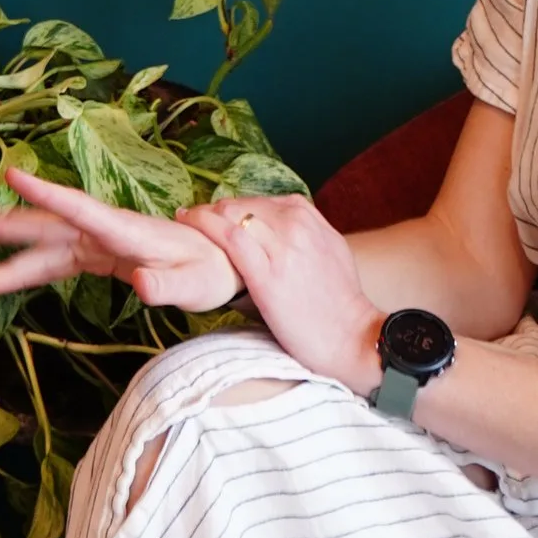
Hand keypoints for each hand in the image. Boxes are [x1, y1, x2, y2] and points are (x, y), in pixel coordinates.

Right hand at [0, 165, 243, 314]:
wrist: (220, 262)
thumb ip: (167, 285)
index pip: (81, 209)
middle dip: (7, 221)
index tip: (14, 175)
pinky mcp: (97, 254)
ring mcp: (98, 241)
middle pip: (50, 222)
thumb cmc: (210, 272)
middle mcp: (106, 229)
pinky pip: (55, 259)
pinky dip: (27, 268)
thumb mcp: (194, 285)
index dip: (48, 193)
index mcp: (126, 231)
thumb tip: (141, 285)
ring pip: (46, 243)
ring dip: (8, 251)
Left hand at [179, 191, 379, 390]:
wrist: (351, 336)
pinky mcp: (267, 276)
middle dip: (213, 209)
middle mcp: (295, 224)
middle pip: (240, 205)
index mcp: (308, 216)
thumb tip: (280, 225)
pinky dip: (207, 228)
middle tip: (192, 217)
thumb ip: (306, 230)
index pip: (258, 200)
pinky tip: (191, 227)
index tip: (214, 213)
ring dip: (204, 216)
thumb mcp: (331, 248)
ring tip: (186, 220)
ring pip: (232, 216)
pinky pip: (231, 240)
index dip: (232, 206)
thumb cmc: (340, 300)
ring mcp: (282, 248)